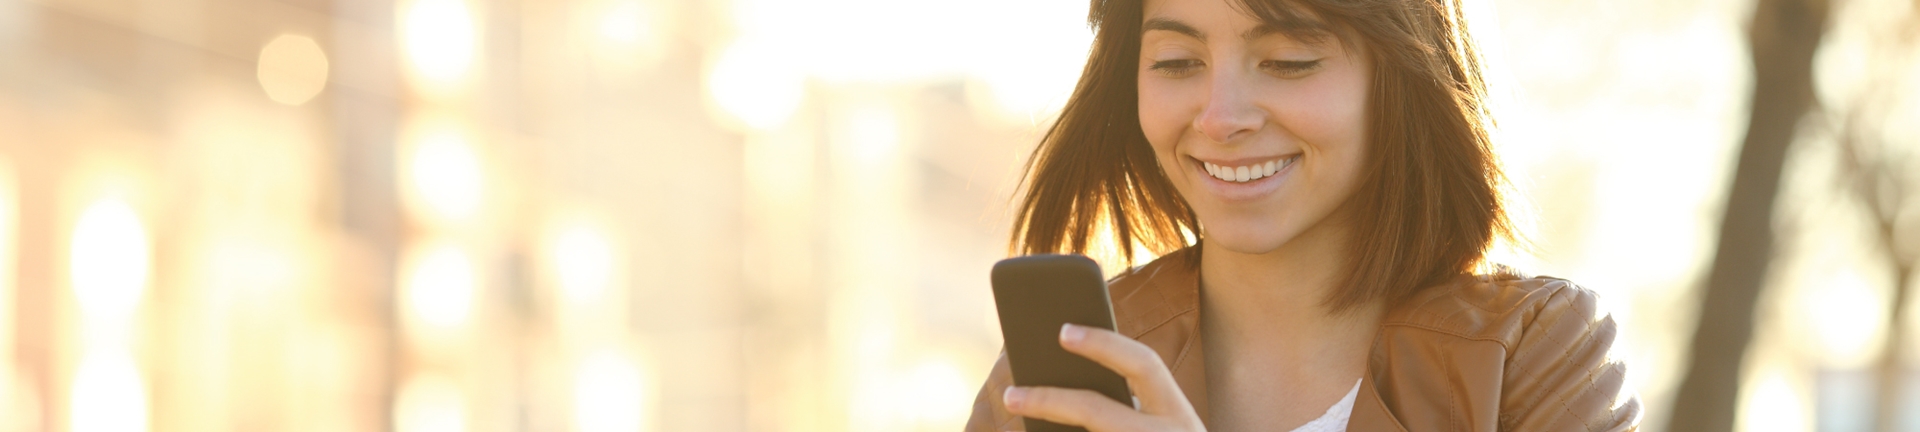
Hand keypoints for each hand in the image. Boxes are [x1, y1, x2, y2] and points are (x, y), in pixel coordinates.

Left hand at [1001, 323, 1205, 431]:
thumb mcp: (1163, 428)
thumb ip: (1130, 406)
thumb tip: (1065, 374)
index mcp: (1179, 415)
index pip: (1143, 365)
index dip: (1104, 344)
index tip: (1062, 332)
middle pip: (1096, 411)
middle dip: (1050, 401)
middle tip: (1011, 396)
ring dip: (1047, 428)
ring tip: (1016, 419)